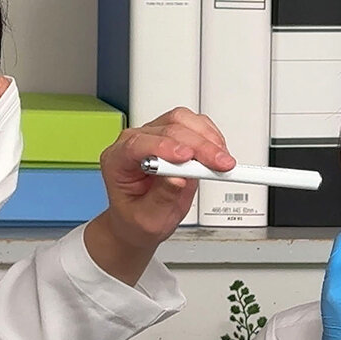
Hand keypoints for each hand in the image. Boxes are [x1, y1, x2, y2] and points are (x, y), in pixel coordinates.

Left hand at [85, 107, 234, 284]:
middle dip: (198, 146)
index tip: (187, 157)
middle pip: (167, 129)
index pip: (138, 144)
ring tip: (222, 159)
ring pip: (181, 120)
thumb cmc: (139, 218)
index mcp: (118, 161)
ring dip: (207, 137)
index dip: (164, 147)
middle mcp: (135, 143)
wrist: (141, 219)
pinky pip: (194, 124)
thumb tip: (179, 178)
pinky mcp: (175, 136)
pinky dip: (210, 136)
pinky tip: (218, 151)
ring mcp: (155, 136)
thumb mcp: (149, 219)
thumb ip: (162, 198)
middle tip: (219, 164)